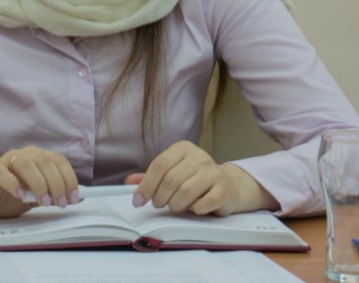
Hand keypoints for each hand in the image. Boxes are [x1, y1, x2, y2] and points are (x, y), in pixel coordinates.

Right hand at [0, 146, 79, 219]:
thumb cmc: (8, 198)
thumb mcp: (35, 199)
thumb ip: (54, 195)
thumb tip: (79, 198)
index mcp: (37, 158)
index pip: (59, 160)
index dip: (69, 178)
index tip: (74, 198)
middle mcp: (23, 154)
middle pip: (45, 160)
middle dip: (57, 183)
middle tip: (60, 203)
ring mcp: (5, 161)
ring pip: (26, 163)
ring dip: (39, 183)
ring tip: (43, 201)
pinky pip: (3, 173)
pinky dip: (13, 183)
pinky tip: (19, 196)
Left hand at [124, 140, 276, 215]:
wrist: (229, 185)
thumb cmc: (195, 180)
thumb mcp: (172, 173)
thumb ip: (151, 178)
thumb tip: (129, 183)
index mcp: (183, 149)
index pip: (159, 165)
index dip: (146, 185)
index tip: (138, 201)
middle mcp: (199, 157)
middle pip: (171, 180)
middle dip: (160, 198)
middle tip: (159, 204)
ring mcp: (213, 172)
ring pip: (185, 193)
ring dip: (175, 205)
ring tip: (176, 206)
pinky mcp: (224, 189)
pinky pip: (203, 203)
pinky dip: (194, 210)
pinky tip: (195, 208)